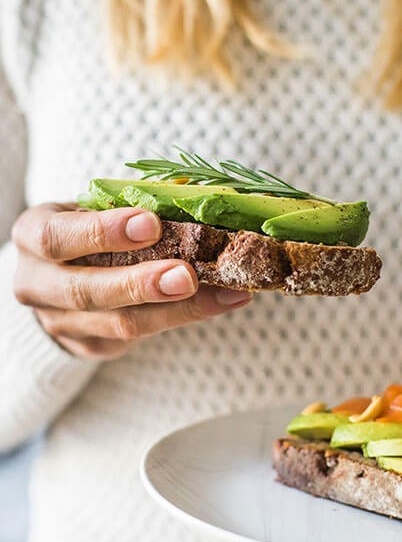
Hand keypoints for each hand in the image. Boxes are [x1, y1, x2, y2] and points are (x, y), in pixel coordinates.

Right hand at [11, 203, 251, 359]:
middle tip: (188, 276)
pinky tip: (221, 303)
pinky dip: (184, 318)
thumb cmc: (89, 231)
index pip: (57, 236)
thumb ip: (132, 205)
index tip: (152, 223)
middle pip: (85, 291)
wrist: (63, 276)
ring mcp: (61, 322)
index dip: (102, 232)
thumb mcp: (95, 209)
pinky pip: (139, 337)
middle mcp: (37, 283)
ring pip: (121, 324)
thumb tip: (196, 196)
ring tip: (227, 294)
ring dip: (179, 310)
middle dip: (141, 284)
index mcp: (34, 236)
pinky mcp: (90, 346)